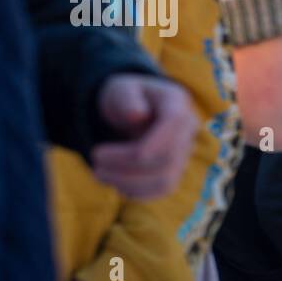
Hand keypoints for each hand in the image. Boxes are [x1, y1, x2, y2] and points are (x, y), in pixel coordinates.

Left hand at [90, 74, 196, 199]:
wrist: (132, 113)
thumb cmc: (125, 98)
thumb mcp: (119, 89)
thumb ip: (126, 98)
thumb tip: (137, 116)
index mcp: (177, 103)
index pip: (173, 125)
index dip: (144, 144)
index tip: (99, 153)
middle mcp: (188, 131)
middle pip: (166, 159)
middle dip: (125, 165)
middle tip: (94, 161)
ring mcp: (185, 154)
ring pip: (165, 181)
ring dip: (128, 183)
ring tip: (99, 174)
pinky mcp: (176, 173)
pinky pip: (161, 190)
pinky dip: (135, 191)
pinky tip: (114, 182)